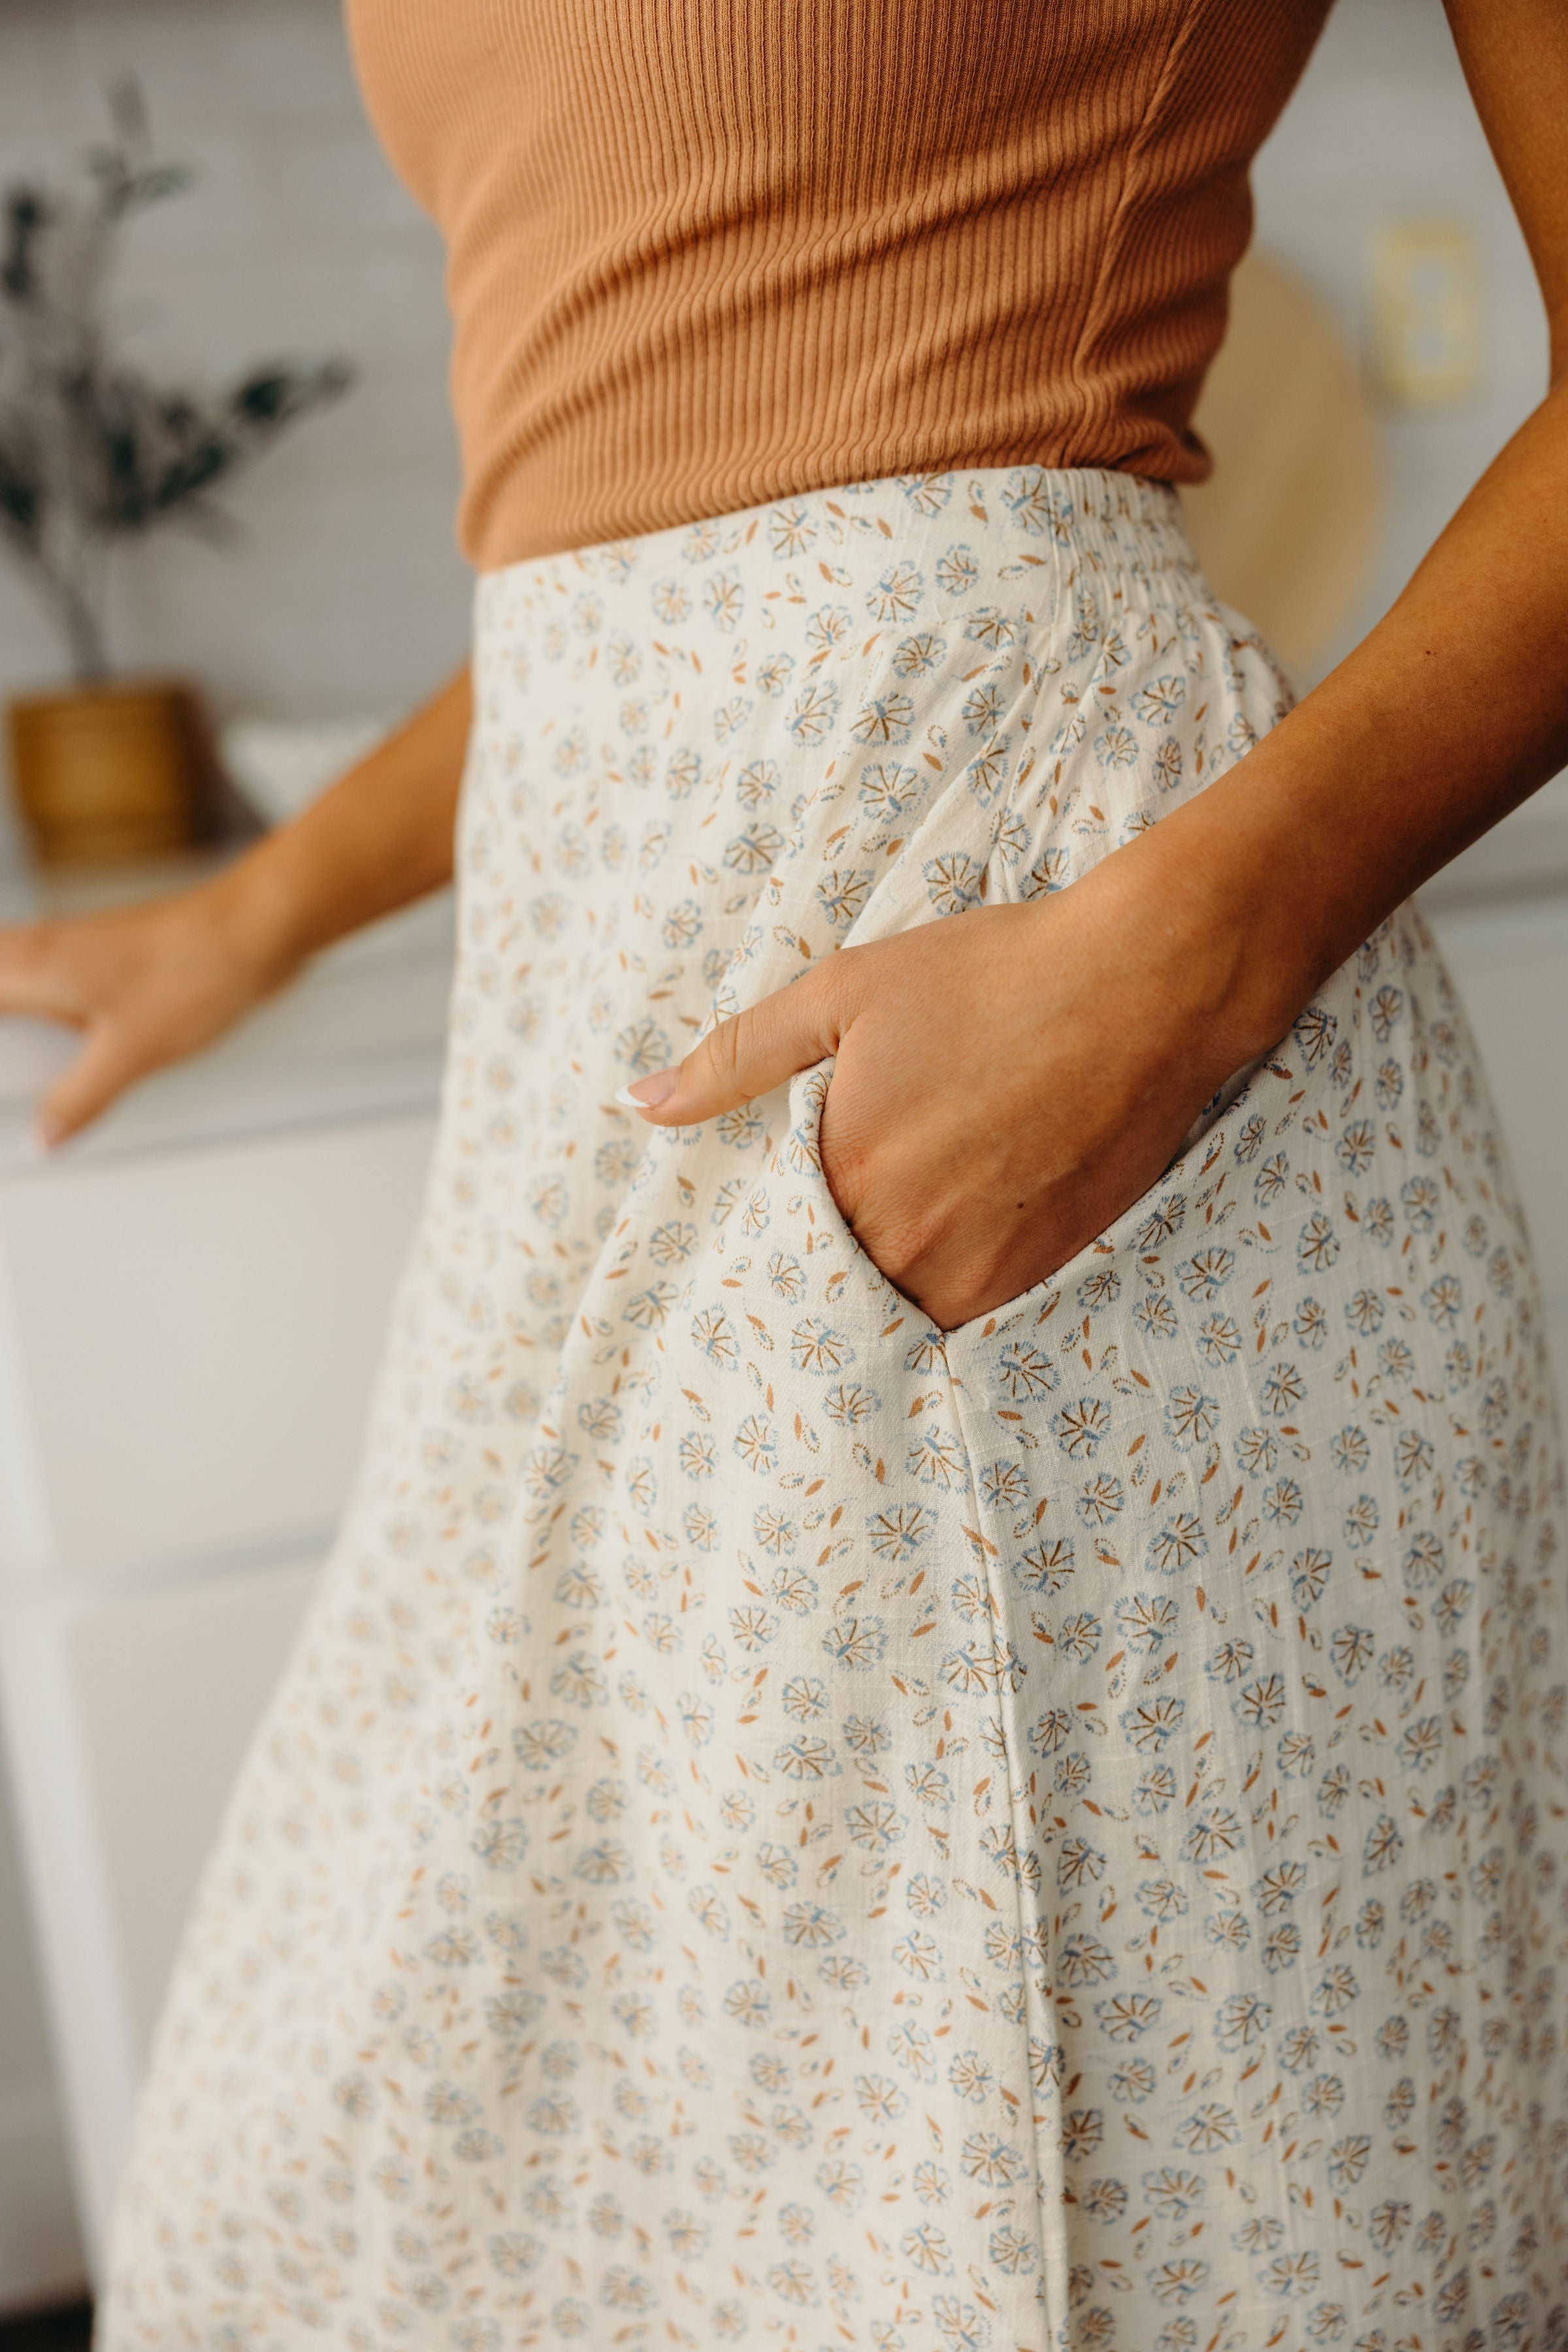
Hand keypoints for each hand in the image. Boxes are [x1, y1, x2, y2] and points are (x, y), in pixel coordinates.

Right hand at [0, 871, 300, 1145]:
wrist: (255, 930)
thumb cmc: (195, 970)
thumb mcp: (129, 1054)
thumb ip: (80, 1099)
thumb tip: (46, 1135)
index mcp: (37, 966)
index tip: (1, 1086)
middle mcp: (50, 946)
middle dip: (0, 1019)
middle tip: (12, 1060)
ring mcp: (81, 945)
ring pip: (18, 967)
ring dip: (12, 1000)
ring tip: (19, 1039)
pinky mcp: (112, 953)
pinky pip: (57, 974)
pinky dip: (47, 1000)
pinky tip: (67, 1029)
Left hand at [620, 831, 1287, 1329]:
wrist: (1146, 983)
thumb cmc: (993, 975)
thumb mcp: (844, 993)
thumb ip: (737, 1057)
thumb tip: (639, 1102)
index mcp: (847, 1176)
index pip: (773, 1255)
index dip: (766, 1250)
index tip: (758, 1248)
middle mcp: (908, 1241)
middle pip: (836, 1295)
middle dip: (822, 1277)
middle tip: (828, 1250)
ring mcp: (982, 1268)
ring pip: (902, 1315)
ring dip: (884, 1293)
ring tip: (892, 1244)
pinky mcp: (1044, 1272)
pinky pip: (970, 1316)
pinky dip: (948, 1293)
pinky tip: (951, 1245)